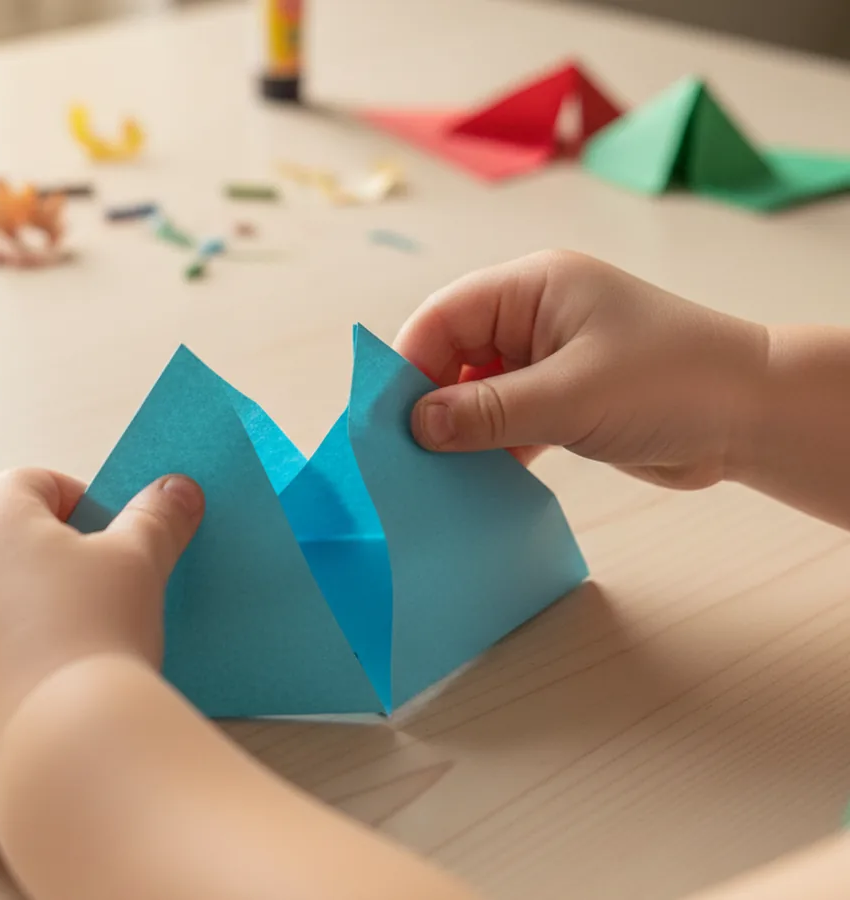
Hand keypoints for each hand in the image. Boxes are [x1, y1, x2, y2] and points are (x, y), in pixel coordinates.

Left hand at [0, 468, 203, 816]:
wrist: (63, 746)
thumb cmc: (99, 636)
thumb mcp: (141, 562)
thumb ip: (156, 516)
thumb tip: (176, 489)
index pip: (31, 486)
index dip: (77, 505)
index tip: (105, 540)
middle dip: (33, 567)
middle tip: (86, 602)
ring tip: (55, 659)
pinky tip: (24, 707)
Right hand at [394, 250, 768, 489]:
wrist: (753, 417)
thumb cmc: (673, 383)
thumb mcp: (571, 396)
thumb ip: (488, 412)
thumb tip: (417, 426)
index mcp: (533, 288)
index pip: (444, 316)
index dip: (408, 363)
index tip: (384, 419)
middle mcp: (533, 317)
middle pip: (453, 353)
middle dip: (428, 401)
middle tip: (402, 454)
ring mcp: (547, 359)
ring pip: (475, 391)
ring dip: (458, 430)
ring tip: (431, 473)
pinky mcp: (561, 399)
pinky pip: (504, 419)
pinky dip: (488, 448)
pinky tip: (472, 480)